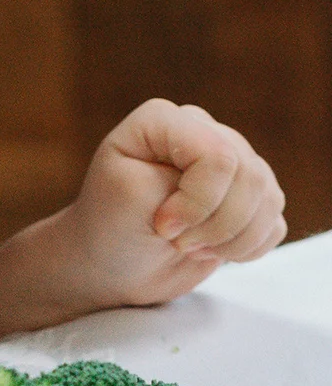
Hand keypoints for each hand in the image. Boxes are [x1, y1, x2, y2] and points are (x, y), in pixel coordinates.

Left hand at [57, 98, 286, 311]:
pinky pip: (274, 221)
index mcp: (164, 120)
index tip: (163, 224)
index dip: (198, 200)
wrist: (112, 265)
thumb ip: (183, 178)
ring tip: (189, 245)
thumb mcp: (131, 195)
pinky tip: (210, 249)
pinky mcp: (248, 197)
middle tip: (175, 238)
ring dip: (231, 238)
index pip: (217, 155)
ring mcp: (229, 162)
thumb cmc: (110, 227)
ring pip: (267, 198)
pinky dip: (246, 247)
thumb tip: (233, 180)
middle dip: (215, 223)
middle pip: (248, 176)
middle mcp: (202, 131)